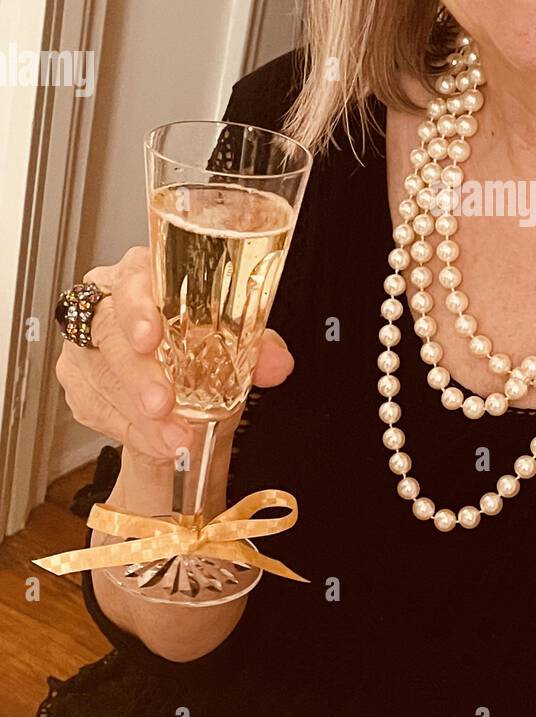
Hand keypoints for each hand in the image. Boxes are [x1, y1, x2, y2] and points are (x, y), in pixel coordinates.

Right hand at [55, 245, 294, 465]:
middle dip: (137, 373)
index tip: (151, 336)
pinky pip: (93, 407)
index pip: (130, 277)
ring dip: (137, 413)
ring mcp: (85, 343)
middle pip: (107, 329)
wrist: (177, 385)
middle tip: (163, 404)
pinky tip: (156, 441)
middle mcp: (105, 303)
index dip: (137, 306)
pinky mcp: (77, 381)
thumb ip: (255, 348)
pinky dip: (129, 429)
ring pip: (99, 375)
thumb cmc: (196, 343)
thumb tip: (278, 363)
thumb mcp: (230, 342)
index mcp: (143, 276)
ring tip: (173, 435)